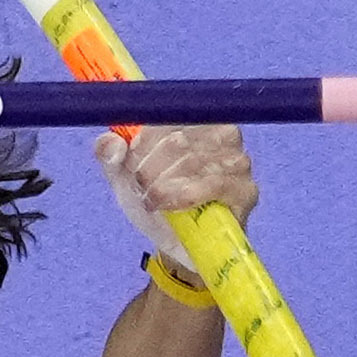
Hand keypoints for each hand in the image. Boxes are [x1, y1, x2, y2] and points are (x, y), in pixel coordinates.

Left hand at [95, 125, 257, 286]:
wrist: (176, 244)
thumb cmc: (157, 200)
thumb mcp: (124, 176)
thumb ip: (109, 154)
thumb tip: (111, 144)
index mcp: (196, 119)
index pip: (170, 112)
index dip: (144, 138)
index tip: (131, 160)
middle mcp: (225, 133)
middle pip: (180, 137)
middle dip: (150, 166)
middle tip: (141, 186)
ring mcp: (239, 161)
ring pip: (194, 160)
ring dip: (164, 184)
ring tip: (153, 200)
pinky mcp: (246, 191)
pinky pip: (214, 184)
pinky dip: (184, 195)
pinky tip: (170, 206)